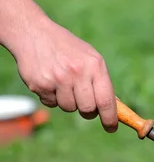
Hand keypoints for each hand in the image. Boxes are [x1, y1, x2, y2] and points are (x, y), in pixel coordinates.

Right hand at [12, 17, 117, 132]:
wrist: (34, 33)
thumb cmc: (68, 49)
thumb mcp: (91, 58)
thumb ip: (100, 81)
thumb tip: (112, 108)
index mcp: (95, 65)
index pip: (106, 100)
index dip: (110, 118)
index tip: (112, 128)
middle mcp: (77, 72)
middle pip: (88, 109)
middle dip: (87, 111)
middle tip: (84, 103)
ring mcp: (58, 79)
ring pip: (69, 108)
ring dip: (68, 102)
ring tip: (63, 83)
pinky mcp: (40, 84)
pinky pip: (51, 104)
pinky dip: (52, 97)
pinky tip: (50, 81)